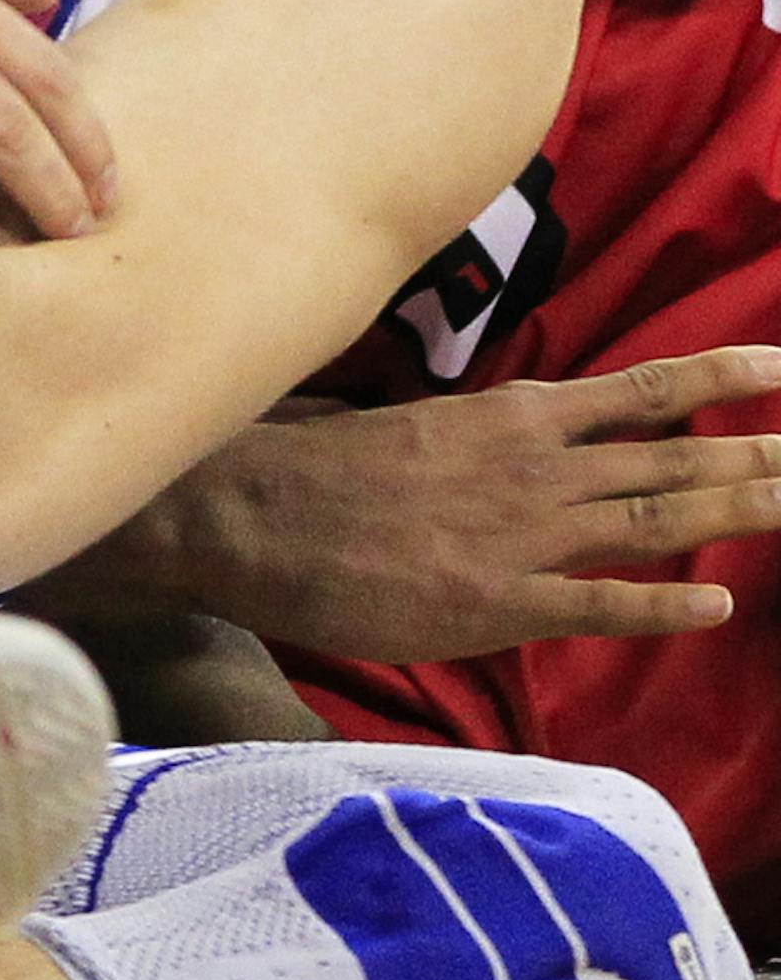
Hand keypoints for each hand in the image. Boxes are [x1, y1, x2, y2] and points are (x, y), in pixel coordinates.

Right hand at [60, 349, 780, 659]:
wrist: (248, 511)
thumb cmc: (316, 467)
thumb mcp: (411, 426)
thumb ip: (477, 436)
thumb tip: (512, 435)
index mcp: (512, 417)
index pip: (640, 390)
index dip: (719, 375)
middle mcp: (534, 466)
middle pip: (672, 456)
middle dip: (758, 453)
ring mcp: (520, 534)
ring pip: (654, 518)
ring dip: (736, 510)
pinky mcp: (494, 602)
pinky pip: (595, 604)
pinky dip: (661, 604)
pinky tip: (717, 604)